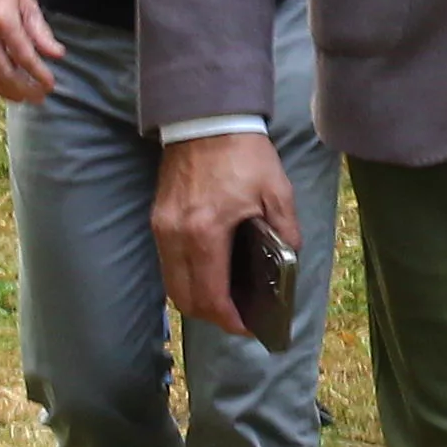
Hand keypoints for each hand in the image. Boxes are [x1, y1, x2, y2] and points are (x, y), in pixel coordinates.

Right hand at [0, 0, 63, 103]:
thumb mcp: (26, 0)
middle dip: (24, 89)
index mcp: (3, 20)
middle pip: (4, 73)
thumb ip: (40, 30)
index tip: (51, 85)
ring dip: (4, 92)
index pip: (25, 57)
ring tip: (21, 97)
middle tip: (39, 97)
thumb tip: (57, 54)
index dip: (39, 75)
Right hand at [153, 127, 299, 336]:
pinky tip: (209, 274)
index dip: (229, 320)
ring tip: (226, 300)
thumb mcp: (276, 191)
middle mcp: (176, 236)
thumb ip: (285, 231)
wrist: (206, 119)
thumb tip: (288, 261)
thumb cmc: (243, 153)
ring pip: (171, 283)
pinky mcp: (158, 219)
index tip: (247, 327)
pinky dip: (186, 277)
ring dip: (196, 299)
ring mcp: (162, 228)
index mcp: (205, 233)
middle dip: (211, 315)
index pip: (210, 295)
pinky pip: (167, 263)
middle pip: (184, 298)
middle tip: (238, 317)